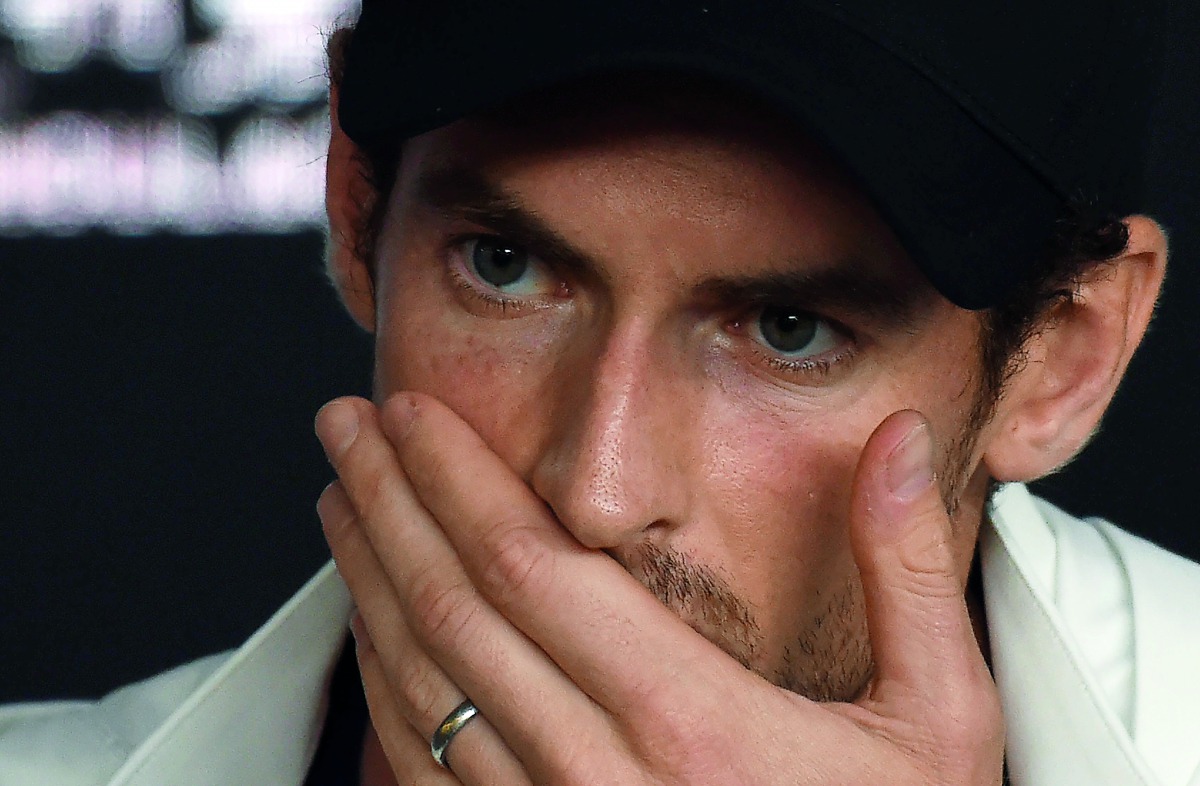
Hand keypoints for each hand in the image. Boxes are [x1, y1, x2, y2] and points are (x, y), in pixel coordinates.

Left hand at [315, 393, 1004, 784]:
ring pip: (422, 688)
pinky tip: (368, 629)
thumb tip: (898, 442)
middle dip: (389, 504)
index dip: (458, 480)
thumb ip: (909, 574)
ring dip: (369, 581)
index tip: (415, 414)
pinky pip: (426, 769)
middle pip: (455, 612)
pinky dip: (383, 685)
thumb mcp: (939, 722)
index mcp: (695, 726)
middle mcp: (603, 779)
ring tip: (341, 503)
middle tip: (347, 429)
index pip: (534, 568)